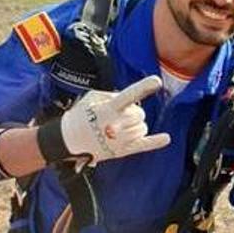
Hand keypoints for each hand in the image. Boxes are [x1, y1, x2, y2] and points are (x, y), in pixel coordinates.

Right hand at [53, 76, 169, 163]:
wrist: (67, 142)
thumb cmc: (79, 117)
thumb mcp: (91, 98)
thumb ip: (112, 95)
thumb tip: (129, 99)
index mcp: (108, 109)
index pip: (128, 95)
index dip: (143, 87)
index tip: (156, 81)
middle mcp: (116, 124)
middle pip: (140, 114)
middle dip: (133, 113)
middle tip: (117, 116)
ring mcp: (120, 139)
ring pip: (143, 127)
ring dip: (136, 125)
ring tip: (119, 128)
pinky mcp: (122, 151)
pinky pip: (144, 145)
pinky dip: (156, 142)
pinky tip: (166, 138)